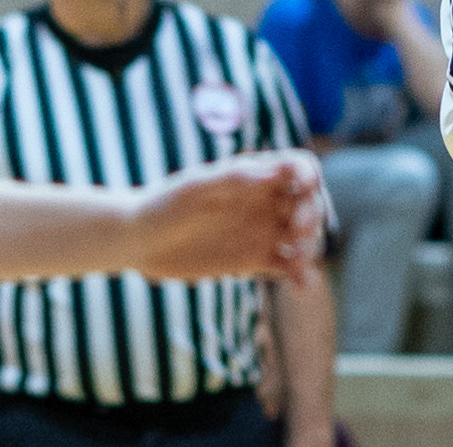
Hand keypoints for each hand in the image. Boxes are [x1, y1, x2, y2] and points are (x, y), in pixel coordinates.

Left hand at [126, 153, 326, 285]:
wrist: (140, 242)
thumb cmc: (164, 205)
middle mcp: (264, 201)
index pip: (298, 166)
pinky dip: (300, 273)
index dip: (309, 175)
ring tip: (298, 261)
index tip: (306, 190)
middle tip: (297, 232)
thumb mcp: (195, 188)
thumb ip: (233, 178)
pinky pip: (286, 264)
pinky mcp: (252, 260)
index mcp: (254, 175)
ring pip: (301, 234)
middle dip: (313, 213)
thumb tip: (271, 173)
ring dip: (309, 245)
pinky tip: (302, 285)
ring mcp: (261, 231)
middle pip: (308, 201)